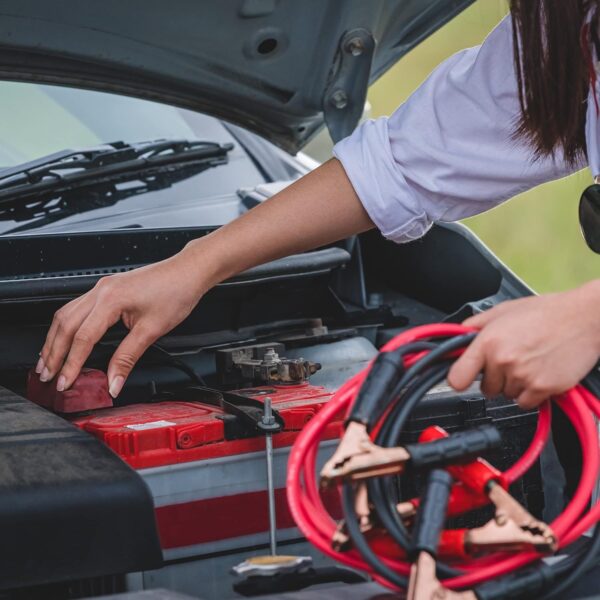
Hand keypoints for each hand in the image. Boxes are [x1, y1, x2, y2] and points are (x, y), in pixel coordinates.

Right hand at [36, 241, 210, 397]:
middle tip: (46, 376)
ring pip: (66, 314)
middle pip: (65, 325)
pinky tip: (65, 338)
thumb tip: (114, 382)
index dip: (71, 364)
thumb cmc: (176, 292)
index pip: (83, 338)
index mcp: (111, 299)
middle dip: (53, 353)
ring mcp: (102, 287)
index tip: (65, 382)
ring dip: (55, 339)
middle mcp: (101, 290)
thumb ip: (128, 358)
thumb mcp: (152, 330)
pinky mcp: (107, 288)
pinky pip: (77, 307)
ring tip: (48, 361)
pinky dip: (67, 326)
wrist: (188, 272)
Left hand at [447, 282, 599, 407]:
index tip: (463, 378)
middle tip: (512, 360)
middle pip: (486, 388)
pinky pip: (525, 403)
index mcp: (488, 341)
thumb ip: (475, 326)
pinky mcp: (544, 388)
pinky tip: (539, 373)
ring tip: (529, 362)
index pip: (457, 378)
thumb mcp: (503, 311)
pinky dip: (531, 394)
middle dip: (495, 378)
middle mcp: (503, 360)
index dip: (458, 380)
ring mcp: (523, 376)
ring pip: (507, 395)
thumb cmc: (545, 312)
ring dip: (515, 384)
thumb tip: (456, 337)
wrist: (584, 317)